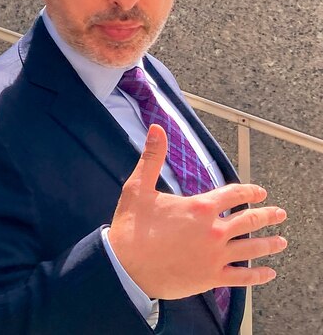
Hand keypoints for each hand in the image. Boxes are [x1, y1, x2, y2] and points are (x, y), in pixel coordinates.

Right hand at [108, 125, 287, 299]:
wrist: (124, 266)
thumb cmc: (130, 226)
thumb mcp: (138, 187)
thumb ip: (152, 157)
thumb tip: (157, 129)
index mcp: (200, 207)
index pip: (234, 194)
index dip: (250, 191)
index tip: (260, 192)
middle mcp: (213, 231)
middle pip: (249, 221)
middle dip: (267, 215)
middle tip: (279, 214)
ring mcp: (215, 256)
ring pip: (252, 249)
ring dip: (269, 244)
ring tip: (281, 241)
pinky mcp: (211, 277)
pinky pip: (243, 277)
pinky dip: (258, 275)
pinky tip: (268, 272)